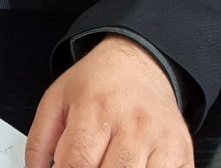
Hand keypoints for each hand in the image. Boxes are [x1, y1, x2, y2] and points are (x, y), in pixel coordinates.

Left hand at [25, 34, 193, 167]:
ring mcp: (160, 140)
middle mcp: (131, 124)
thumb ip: (39, 141)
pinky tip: (131, 166)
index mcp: (95, 109)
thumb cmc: (97, 83)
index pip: (76, 164)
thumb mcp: (57, 99)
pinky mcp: (181, 153)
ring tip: (107, 162)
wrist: (139, 62)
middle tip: (87, 164)